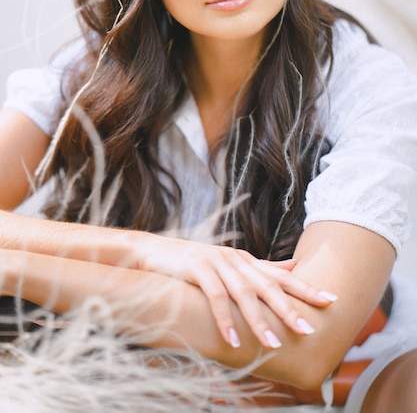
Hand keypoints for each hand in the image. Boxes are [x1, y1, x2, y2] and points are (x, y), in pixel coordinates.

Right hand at [131, 233, 336, 348]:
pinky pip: (215, 297)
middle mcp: (235, 261)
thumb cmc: (194, 263)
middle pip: (267, 286)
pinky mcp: (197, 269)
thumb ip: (261, 268)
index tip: (331, 301)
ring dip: (258, 321)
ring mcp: (216, 263)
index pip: (281, 277)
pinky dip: (225, 319)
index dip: (306, 288)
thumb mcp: (230, 265)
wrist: (153, 252)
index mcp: (246, 261)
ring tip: (273, 345)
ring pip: (243, 294)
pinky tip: (234, 340)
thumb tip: (294, 267)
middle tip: (308, 330)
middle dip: (289, 309)